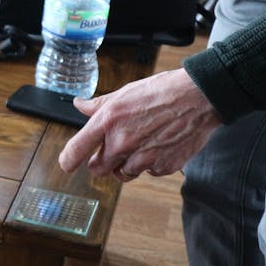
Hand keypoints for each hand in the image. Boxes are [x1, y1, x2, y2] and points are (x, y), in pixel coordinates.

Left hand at [58, 68, 222, 181]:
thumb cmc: (162, 91)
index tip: (67, 164)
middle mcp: (122, 143)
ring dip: (126, 164)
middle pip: (98, 169)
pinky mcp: (163, 166)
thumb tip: (79, 105)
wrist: (198, 97)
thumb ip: (99, 104)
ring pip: (123, 174)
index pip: (76, 150)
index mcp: (107, 122)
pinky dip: (150, 164)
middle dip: (101, 162)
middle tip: (111, 150)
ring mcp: (143, 157)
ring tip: (139, 145)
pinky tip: (158, 145)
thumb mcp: (124, 92)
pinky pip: (148, 173)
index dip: (68, 160)